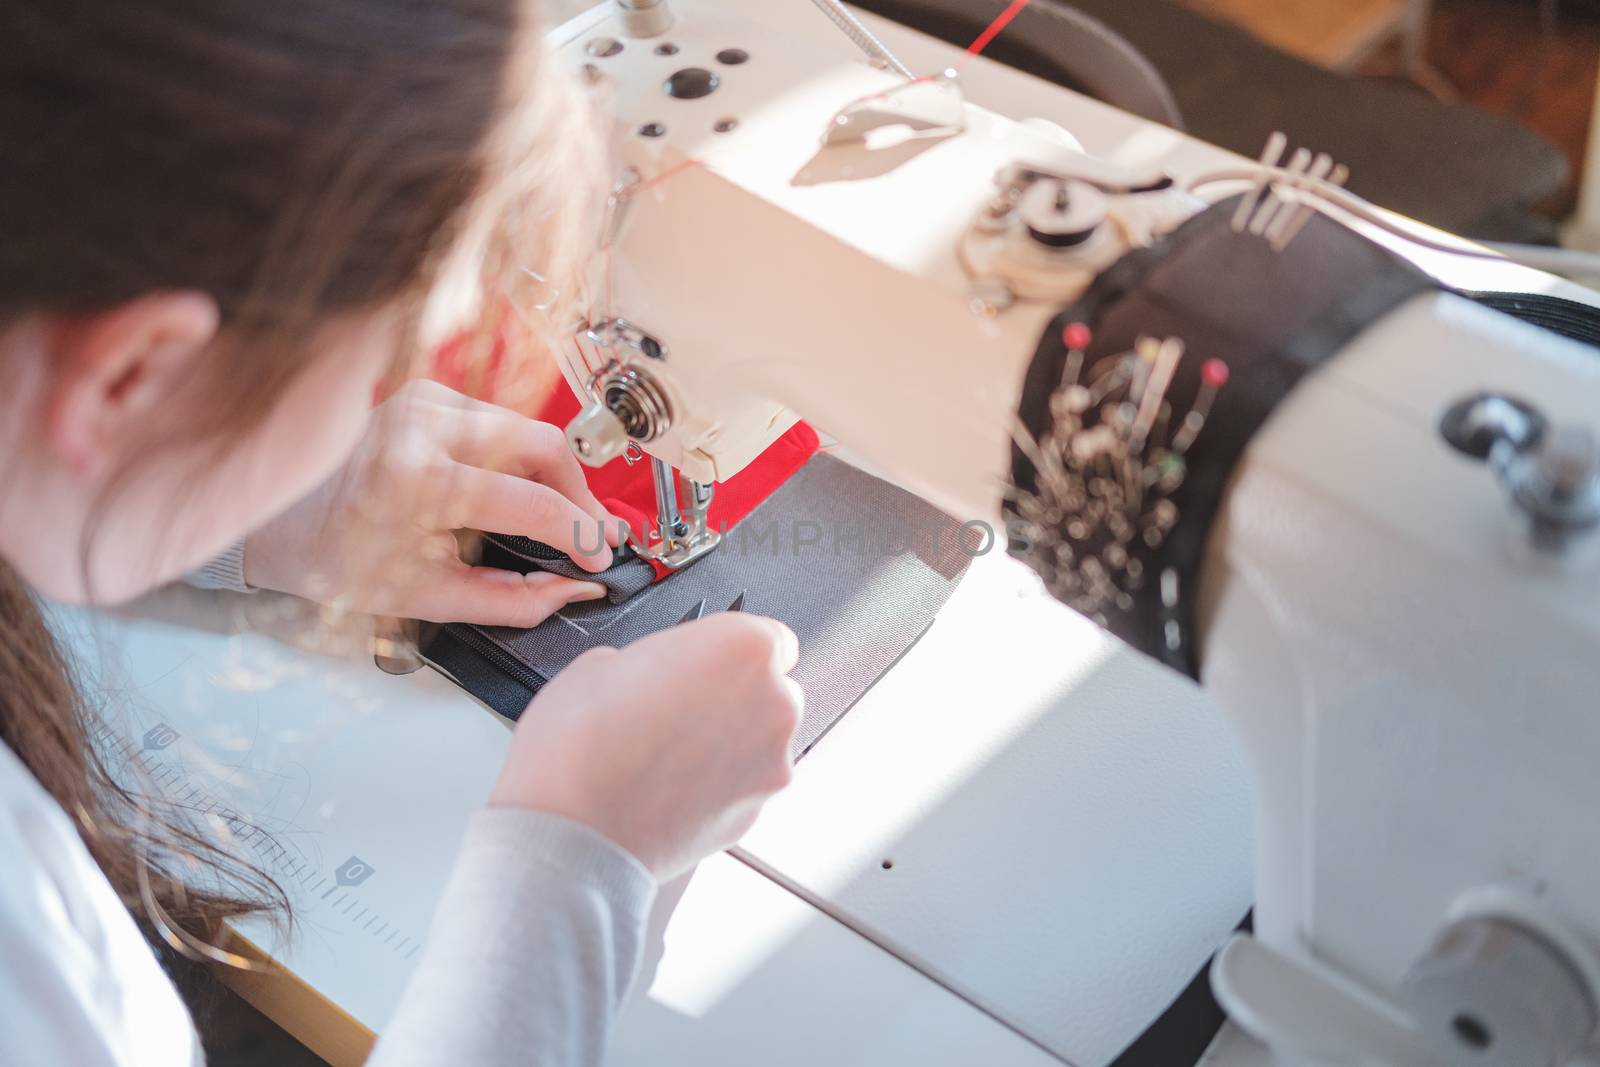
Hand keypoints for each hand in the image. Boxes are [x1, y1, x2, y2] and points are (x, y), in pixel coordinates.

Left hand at [244, 379, 622, 625]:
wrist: (278, 520)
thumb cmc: (338, 562)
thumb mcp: (427, 600)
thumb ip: (512, 601)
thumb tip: (575, 590)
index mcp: (419, 482)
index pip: (532, 503)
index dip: (579, 535)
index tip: (599, 559)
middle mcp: (424, 427)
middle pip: (545, 445)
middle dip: (581, 495)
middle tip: (595, 534)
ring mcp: (426, 400)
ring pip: (528, 427)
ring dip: (556, 473)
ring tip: (565, 516)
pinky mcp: (427, 393)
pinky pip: (500, 419)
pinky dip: (522, 456)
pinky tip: (522, 488)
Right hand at [491, 613, 803, 880]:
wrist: (571, 834)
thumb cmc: (580, 748)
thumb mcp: (603, 662)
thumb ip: (655, 659)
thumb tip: (658, 675)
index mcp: (742, 647)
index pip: (769, 634)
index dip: (731, 649)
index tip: (708, 660)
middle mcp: (771, 702)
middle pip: (770, 688)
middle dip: (732, 696)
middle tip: (676, 706)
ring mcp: (769, 762)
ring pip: (760, 739)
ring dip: (728, 741)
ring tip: (667, 753)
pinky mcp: (755, 811)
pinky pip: (745, 783)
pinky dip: (719, 783)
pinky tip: (671, 786)